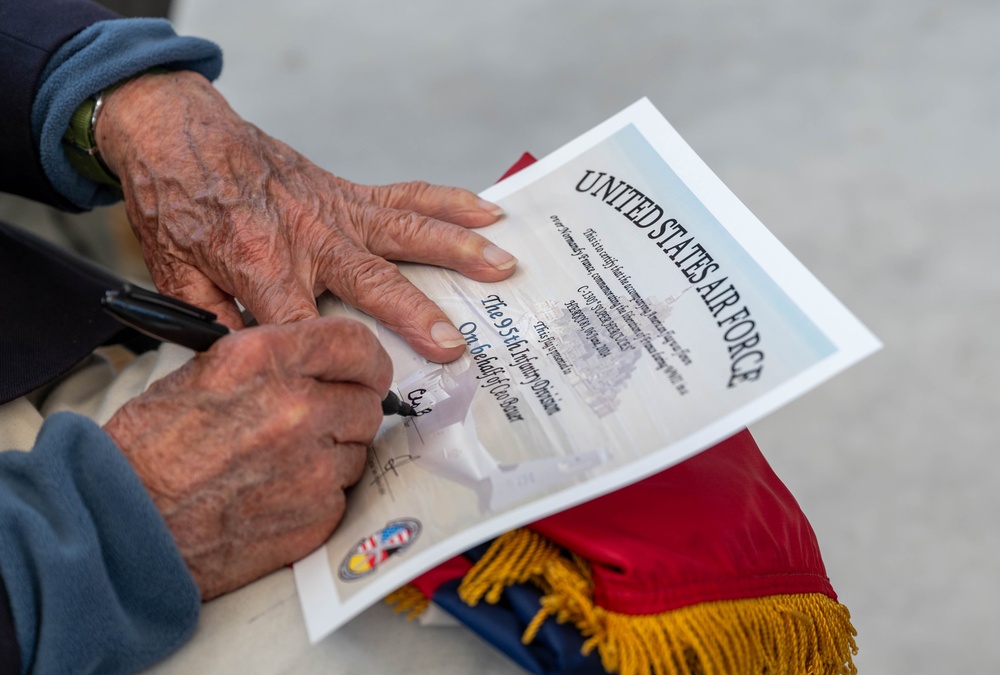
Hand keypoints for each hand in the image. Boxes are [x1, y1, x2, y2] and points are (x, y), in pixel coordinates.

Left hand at [96, 70, 516, 362]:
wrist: (180, 134)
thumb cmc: (179, 203)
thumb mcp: (174, 272)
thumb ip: (212, 322)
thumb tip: (248, 363)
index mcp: (261, 263)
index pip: (301, 327)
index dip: (328, 364)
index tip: (360, 397)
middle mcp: (311, 236)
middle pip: (372, 282)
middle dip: (413, 316)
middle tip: (453, 346)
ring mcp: (336, 211)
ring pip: (407, 232)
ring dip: (457, 250)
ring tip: (502, 266)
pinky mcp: (347, 193)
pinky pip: (407, 197)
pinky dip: (449, 203)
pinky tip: (488, 212)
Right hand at [103, 317, 390, 599]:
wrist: (124, 525)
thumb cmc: (149, 451)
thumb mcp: (204, 371)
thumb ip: (273, 360)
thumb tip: (320, 361)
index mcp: (265, 360)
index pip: (356, 344)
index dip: (365, 360)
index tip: (367, 370)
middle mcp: (297, 408)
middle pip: (366, 402)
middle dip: (346, 410)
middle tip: (314, 422)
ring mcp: (313, 466)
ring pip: (358, 450)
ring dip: (332, 453)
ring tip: (279, 462)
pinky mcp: (318, 514)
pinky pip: (341, 494)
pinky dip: (318, 494)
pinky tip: (276, 494)